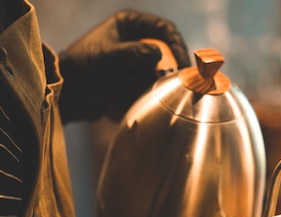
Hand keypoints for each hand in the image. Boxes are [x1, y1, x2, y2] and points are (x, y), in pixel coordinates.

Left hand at [58, 9, 190, 122]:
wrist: (67, 94)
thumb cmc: (83, 68)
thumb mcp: (110, 56)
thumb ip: (136, 52)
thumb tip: (159, 55)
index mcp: (130, 24)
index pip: (166, 30)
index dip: (178, 47)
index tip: (183, 66)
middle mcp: (135, 40)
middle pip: (165, 56)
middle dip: (158, 73)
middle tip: (154, 85)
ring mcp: (134, 62)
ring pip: (157, 75)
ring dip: (142, 86)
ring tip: (119, 91)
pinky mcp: (132, 80)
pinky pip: (147, 88)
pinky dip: (137, 96)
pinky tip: (117, 99)